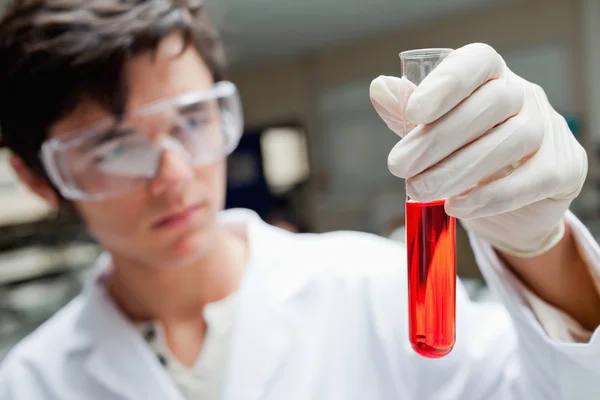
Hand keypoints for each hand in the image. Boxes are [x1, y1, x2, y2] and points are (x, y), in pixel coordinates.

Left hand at [370, 43, 587, 257]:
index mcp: (491, 78)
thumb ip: (409, 114)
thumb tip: (380, 88)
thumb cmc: (468, 159)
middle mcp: (525, 96)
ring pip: (510, 141)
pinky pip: (531, 179)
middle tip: (399, 167)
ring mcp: (549, 130)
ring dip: (457, 169)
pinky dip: (490, 196)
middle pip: (491, 104)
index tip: (413, 112)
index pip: (477, 62)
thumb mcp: (433, 134)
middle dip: (438, 138)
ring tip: (419, 191)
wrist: (510, 207)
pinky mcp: (563, 169)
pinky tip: (457, 206)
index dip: (446, 83)